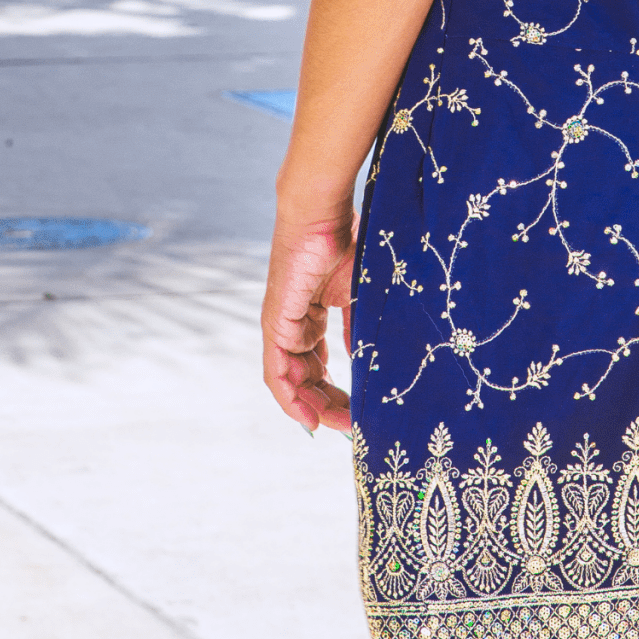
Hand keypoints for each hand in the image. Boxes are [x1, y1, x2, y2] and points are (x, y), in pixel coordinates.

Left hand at [262, 211, 355, 434]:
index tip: (358, 413)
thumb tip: (365, 360)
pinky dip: (290, 398)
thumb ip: (357, 327)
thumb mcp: (358, 293)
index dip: (337, 391)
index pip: (319, 364)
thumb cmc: (344, 240)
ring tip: (337, 426)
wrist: (322, 213)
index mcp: (311, 316)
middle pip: (306, 378)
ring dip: (312, 407)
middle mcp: (292, 324)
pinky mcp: (274, 323)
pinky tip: (309, 417)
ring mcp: (280, 325)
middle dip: (328, 404)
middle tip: (352, 426)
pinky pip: (277, 372)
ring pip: (291, 381)